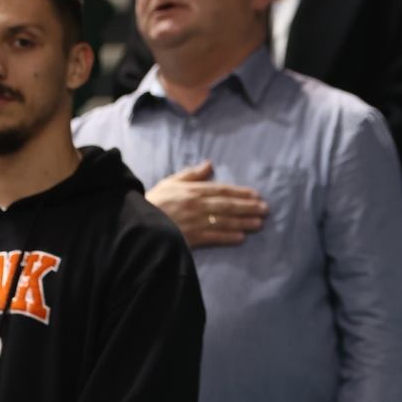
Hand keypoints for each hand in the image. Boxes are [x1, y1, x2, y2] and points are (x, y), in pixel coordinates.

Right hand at [145, 161, 266, 247]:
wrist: (136, 223)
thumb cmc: (154, 201)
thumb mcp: (170, 182)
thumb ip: (191, 174)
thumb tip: (210, 164)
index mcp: (192, 191)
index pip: (221, 190)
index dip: (240, 193)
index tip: (256, 195)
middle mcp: (196, 205)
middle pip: (227, 206)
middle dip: (248, 207)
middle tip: (265, 209)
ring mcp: (194, 222)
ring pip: (224, 221)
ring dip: (243, 222)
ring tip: (259, 223)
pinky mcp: (191, 237)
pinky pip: (213, 237)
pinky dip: (228, 237)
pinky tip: (241, 238)